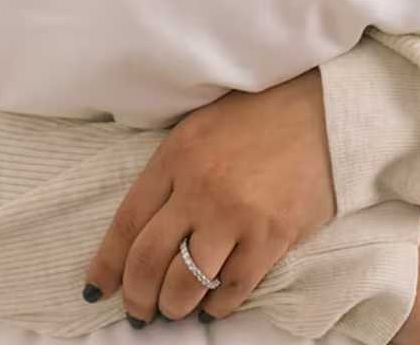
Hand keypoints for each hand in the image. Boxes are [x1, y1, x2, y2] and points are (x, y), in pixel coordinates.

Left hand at [83, 68, 335, 323]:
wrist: (322, 110)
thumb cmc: (257, 116)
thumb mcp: (199, 127)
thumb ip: (170, 171)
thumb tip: (145, 229)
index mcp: (176, 155)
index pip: (127, 221)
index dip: (107, 262)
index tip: (98, 286)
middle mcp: (200, 187)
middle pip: (148, 260)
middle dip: (137, 295)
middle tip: (139, 310)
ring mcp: (236, 215)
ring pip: (185, 284)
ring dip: (174, 306)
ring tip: (175, 309)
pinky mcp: (272, 236)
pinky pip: (232, 289)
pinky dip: (216, 306)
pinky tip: (212, 304)